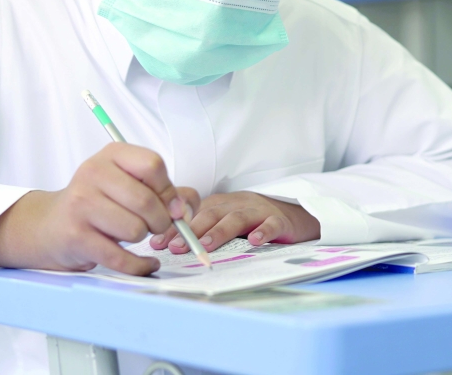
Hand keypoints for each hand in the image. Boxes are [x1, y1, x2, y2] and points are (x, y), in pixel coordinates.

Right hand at [0, 143, 198, 275]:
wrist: (51, 226)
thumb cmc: (101, 202)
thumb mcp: (129, 184)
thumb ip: (167, 192)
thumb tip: (184, 210)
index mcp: (111, 155)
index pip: (153, 165)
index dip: (168, 190)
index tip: (170, 205)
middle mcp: (93, 174)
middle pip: (146, 201)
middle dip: (160, 221)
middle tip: (155, 226)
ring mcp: (81, 205)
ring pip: (135, 230)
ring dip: (142, 239)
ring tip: (130, 234)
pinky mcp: (76, 237)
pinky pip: (120, 258)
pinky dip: (140, 265)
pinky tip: (146, 263)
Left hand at [149, 191, 319, 252]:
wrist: (293, 214)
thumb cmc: (252, 220)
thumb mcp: (225, 221)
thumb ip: (202, 229)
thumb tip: (169, 246)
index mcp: (220, 204)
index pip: (193, 213)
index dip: (175, 227)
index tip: (157, 242)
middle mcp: (236, 203)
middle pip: (211, 213)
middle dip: (192, 230)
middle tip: (176, 247)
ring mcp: (258, 210)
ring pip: (237, 218)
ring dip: (220, 231)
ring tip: (206, 245)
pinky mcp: (279, 220)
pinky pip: (271, 224)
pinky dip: (263, 231)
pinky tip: (254, 241)